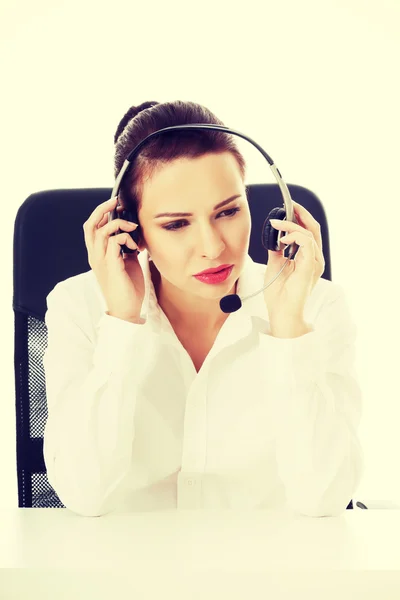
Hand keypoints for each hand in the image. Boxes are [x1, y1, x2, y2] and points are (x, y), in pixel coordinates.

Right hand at [83, 196, 144, 321]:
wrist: (127, 309)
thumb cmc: (128, 288)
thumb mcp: (128, 262)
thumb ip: (126, 248)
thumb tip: (133, 235)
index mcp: (97, 255)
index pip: (91, 228)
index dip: (101, 214)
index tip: (116, 206)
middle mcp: (95, 256)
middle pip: (90, 225)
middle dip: (102, 209)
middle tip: (116, 202)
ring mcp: (101, 261)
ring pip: (101, 231)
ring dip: (118, 224)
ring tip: (132, 228)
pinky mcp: (111, 266)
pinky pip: (113, 243)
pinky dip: (125, 238)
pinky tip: (134, 246)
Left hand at [263, 200, 324, 323]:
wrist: (282, 313)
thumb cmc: (279, 294)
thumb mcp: (275, 265)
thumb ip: (277, 251)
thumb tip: (274, 238)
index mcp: (307, 258)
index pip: (307, 232)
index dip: (299, 218)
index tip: (287, 208)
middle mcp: (314, 259)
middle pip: (313, 229)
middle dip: (301, 214)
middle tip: (288, 205)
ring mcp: (314, 263)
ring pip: (309, 234)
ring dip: (292, 225)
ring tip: (277, 224)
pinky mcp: (310, 267)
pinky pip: (307, 244)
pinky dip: (296, 236)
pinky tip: (284, 238)